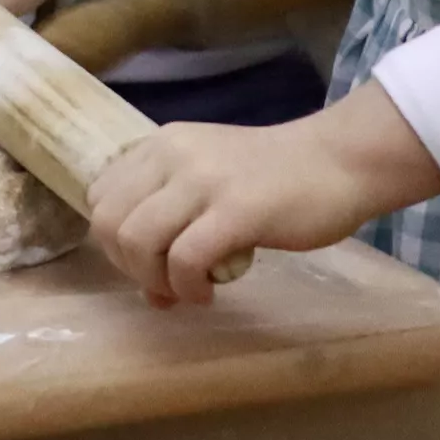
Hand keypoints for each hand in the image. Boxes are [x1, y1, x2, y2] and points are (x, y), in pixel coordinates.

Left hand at [84, 83, 439, 307]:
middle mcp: (172, 155)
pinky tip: (209, 294)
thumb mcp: (211, 183)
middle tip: (166, 285)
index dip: (115, 241)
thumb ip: (175, 222)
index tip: (149, 263)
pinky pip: (185, 259)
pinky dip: (187, 288)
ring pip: (137, 240)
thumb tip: (150, 291)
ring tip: (187, 292)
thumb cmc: (277, 179)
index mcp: (161, 145)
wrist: (339, 162)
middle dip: (129, 267)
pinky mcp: (236, 210)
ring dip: (155, 281)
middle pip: (109, 222)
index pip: (100, 197)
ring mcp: (203, 181)